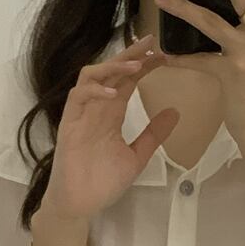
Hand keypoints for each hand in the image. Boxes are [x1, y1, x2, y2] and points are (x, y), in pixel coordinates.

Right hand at [42, 34, 178, 221]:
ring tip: (136, 66)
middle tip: (150, 42)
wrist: (81, 204)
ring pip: (92, 75)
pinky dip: (96, 91)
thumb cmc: (103, 182)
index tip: (164, 56)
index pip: (127, 81)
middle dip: (130, 54)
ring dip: (113, 67)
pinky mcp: (69, 124)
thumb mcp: (137, 155)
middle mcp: (96, 108)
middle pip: (111, 71)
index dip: (144, 66)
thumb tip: (175, 112)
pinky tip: (114, 93)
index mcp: (111, 113)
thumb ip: (153, 135)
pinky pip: (78, 97)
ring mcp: (81, 114)